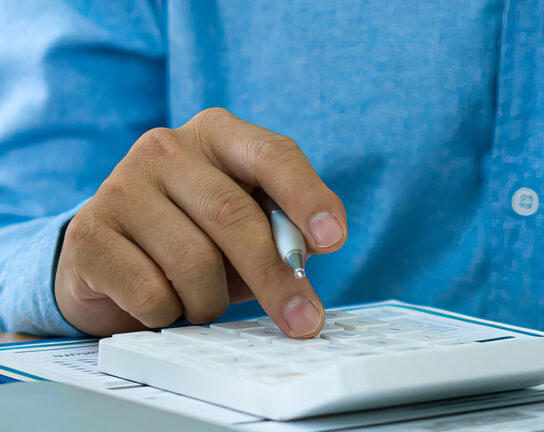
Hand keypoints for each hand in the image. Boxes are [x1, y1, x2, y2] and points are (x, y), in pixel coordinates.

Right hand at [54, 108, 345, 336]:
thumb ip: (281, 229)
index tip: (333, 238)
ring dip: (212, 301)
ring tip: (203, 299)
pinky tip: (164, 301)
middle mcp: (166, 147)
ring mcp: (121, 186)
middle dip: (276, 277)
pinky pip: (152, 293)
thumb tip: (311, 250)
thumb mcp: (247, 224)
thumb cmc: (197, 236)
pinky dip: (171, 313)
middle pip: (234, 215)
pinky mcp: (89, 234)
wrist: (113, 256)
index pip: (272, 154)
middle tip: (304, 321)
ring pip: (194, 262)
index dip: (306, 197)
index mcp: (217, 134)